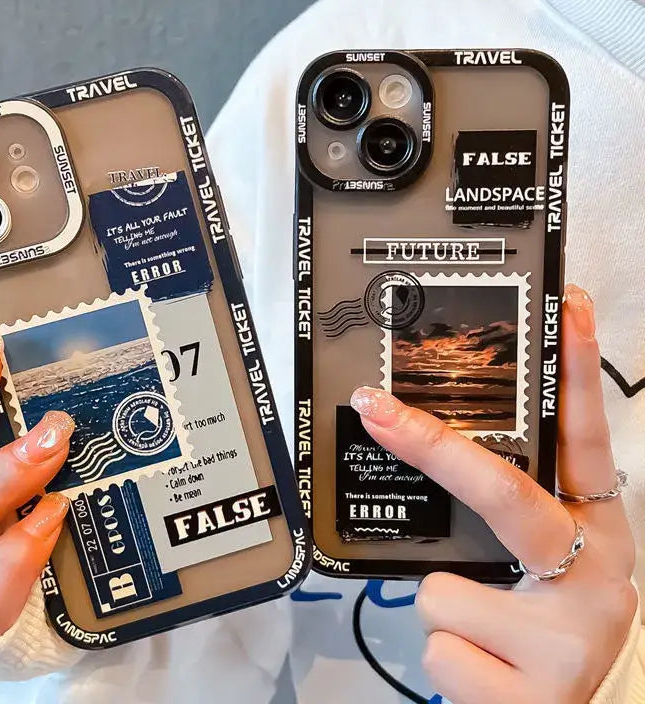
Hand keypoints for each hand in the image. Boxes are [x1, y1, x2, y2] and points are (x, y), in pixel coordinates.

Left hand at [351, 284, 635, 703]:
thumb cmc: (540, 634)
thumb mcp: (537, 569)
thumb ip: (496, 519)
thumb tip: (413, 447)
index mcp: (596, 533)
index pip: (585, 437)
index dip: (576, 369)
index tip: (561, 305)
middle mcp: (597, 578)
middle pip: (504, 493)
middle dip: (431, 447)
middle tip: (373, 407)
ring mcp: (569, 641)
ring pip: (443, 588)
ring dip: (446, 609)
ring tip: (484, 636)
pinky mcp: (534, 694)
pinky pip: (439, 645)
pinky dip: (446, 659)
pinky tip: (487, 676)